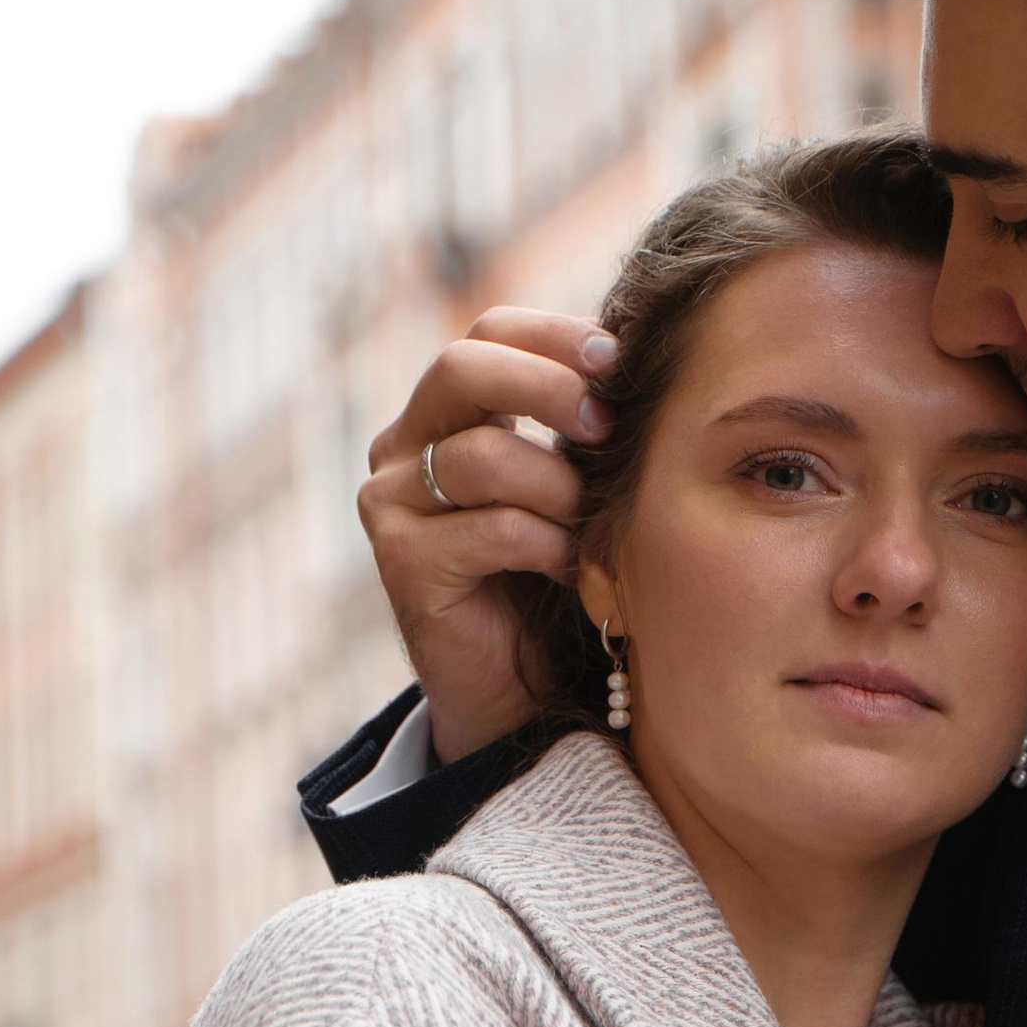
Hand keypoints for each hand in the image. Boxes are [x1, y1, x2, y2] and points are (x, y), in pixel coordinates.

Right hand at [356, 308, 614, 759]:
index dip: (554, 337)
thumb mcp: (571, 485)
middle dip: (549, 386)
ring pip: (483, 456)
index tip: (620, 360)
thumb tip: (635, 361)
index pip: (486, 334)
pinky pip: (492, 528)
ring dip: (559, 488)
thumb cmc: (555, 579)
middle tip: (608, 424)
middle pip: (461, 367)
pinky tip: (572, 568)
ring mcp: (391, 503)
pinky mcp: (400, 562)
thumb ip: (578, 427)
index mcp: (445, 414)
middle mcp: (402, 447)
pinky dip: (548, 545)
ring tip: (592, 524)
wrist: (520, 691)